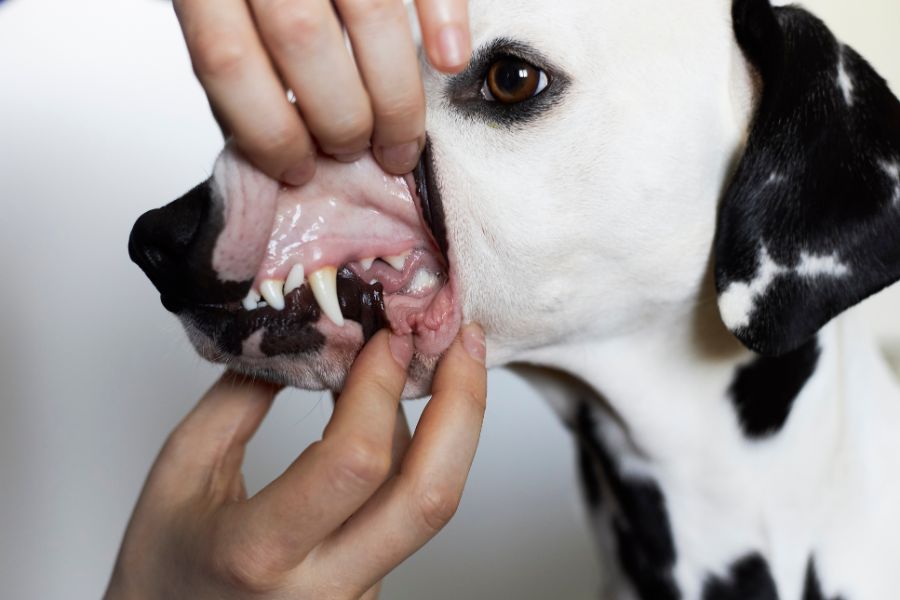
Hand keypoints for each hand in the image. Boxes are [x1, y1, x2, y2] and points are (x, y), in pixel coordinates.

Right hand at [105, 325, 486, 599]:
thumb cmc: (160, 572)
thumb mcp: (180, 475)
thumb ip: (239, 401)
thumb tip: (306, 339)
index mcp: (260, 553)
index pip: (354, 462)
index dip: (381, 388)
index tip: (386, 336)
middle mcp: (323, 588)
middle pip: (431, 498)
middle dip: (463, 407)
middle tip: (462, 342)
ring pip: (424, 501)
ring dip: (441, 425)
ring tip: (429, 363)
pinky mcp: (369, 594)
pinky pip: (404, 513)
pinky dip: (410, 455)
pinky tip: (392, 417)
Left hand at [173, 0, 471, 183]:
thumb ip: (233, 49)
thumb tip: (273, 137)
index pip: (228, 63)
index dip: (266, 132)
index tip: (296, 168)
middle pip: (303, 43)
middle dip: (341, 121)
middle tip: (358, 151)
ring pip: (368, 16)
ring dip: (394, 97)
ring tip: (400, 139)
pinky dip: (443, 18)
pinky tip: (448, 62)